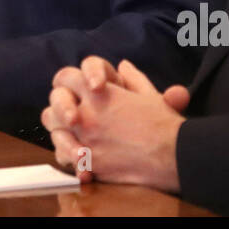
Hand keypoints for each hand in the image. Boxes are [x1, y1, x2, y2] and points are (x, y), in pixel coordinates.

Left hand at [41, 57, 187, 191]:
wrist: (174, 155)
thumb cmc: (164, 124)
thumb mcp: (149, 94)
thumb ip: (132, 78)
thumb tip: (123, 65)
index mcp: (98, 92)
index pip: (65, 77)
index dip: (69, 82)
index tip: (78, 90)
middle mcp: (86, 112)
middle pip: (54, 103)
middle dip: (59, 108)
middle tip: (72, 116)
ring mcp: (84, 138)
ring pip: (55, 131)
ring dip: (62, 133)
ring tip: (76, 138)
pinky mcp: (89, 162)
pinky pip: (66, 158)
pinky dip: (72, 159)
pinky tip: (82, 160)